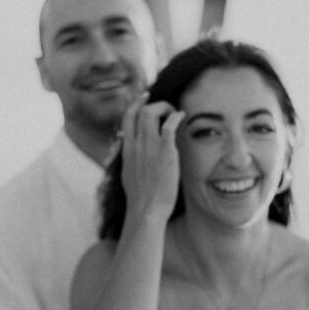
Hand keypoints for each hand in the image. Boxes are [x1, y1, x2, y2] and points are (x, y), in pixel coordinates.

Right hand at [120, 93, 184, 219]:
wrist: (145, 211)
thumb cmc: (140, 199)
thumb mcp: (128, 175)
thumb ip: (130, 161)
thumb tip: (131, 155)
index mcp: (127, 151)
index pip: (127, 119)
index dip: (134, 105)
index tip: (142, 98)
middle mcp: (135, 146)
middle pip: (138, 112)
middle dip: (151, 104)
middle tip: (164, 107)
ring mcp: (149, 149)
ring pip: (151, 114)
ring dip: (164, 108)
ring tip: (173, 112)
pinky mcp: (165, 154)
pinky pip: (169, 127)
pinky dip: (175, 117)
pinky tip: (181, 116)